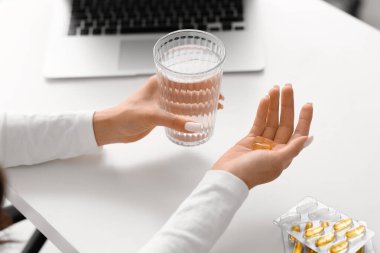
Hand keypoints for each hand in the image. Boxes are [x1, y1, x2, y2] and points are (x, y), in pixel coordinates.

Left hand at [93, 75, 223, 145]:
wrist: (113, 128)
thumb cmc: (126, 115)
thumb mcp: (152, 116)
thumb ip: (173, 121)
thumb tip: (196, 126)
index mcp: (159, 82)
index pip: (186, 78)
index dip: (203, 82)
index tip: (216, 88)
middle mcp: (162, 90)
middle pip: (189, 89)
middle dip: (205, 94)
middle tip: (219, 101)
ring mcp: (162, 102)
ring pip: (185, 101)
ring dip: (199, 104)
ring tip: (214, 109)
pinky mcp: (161, 114)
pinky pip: (180, 112)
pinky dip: (191, 114)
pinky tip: (198, 120)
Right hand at [212, 84, 312, 188]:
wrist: (229, 176)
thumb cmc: (252, 172)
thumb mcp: (276, 162)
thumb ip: (292, 149)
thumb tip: (308, 138)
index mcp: (285, 154)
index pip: (298, 132)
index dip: (304, 118)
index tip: (307, 104)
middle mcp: (276, 147)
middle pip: (284, 122)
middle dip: (287, 104)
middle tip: (287, 88)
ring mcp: (263, 142)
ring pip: (271, 119)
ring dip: (274, 104)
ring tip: (275, 88)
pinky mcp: (250, 139)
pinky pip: (259, 121)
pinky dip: (262, 111)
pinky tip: (265, 99)